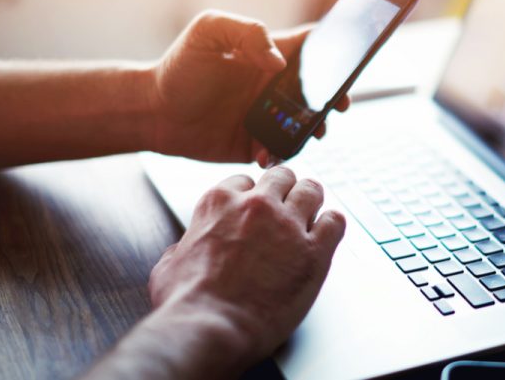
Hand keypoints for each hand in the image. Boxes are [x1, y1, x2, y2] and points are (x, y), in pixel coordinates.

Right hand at [147, 167, 345, 368]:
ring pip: (312, 190)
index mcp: (220, 203)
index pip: (245, 181)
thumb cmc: (187, 303)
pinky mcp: (314, 251)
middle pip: (283, 176)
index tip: (255, 208)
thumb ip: (182, 248)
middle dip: (285, 190)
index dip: (252, 195)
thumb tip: (183, 251)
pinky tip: (326, 235)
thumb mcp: (169, 265)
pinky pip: (335, 221)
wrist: (211, 328)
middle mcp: (257, 206)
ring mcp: (288, 225)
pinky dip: (332, 225)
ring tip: (311, 214)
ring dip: (312, 201)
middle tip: (287, 207)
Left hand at [148, 10, 349, 164]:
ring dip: (315, 129)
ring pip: (307, 124)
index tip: (349, 62)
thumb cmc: (179, 67)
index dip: (336, 51)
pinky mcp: (256, 144)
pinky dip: (283, 153)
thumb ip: (247, 33)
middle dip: (336, 97)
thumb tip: (280, 63)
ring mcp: (268, 117)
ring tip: (312, 133)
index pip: (312, 47)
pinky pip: (282, 151)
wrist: (152, 112)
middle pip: (319, 90)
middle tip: (339, 106)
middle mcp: (274, 86)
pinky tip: (268, 152)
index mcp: (269, 55)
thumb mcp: (208, 31)